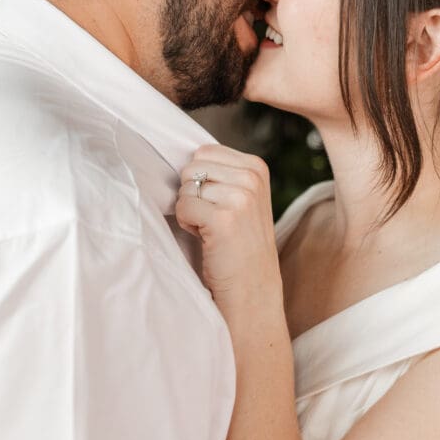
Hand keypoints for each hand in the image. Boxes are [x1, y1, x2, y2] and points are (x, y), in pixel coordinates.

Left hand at [176, 145, 282, 316]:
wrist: (253, 288)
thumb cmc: (239, 243)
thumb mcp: (242, 197)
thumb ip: (222, 173)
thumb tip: (185, 157)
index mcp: (256, 167)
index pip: (204, 152)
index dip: (201, 179)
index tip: (218, 203)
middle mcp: (252, 177)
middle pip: (192, 167)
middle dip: (194, 193)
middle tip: (213, 218)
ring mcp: (240, 197)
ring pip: (186, 187)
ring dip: (191, 211)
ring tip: (212, 230)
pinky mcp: (223, 218)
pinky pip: (183, 206)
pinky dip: (187, 224)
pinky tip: (207, 238)